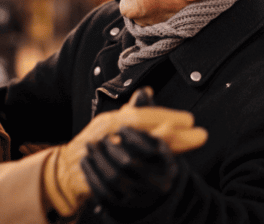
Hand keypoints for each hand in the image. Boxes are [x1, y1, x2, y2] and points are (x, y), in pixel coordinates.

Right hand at [42, 88, 206, 216]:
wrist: (65, 170)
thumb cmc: (95, 145)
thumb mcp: (111, 124)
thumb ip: (131, 111)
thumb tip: (147, 91)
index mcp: (113, 121)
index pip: (143, 115)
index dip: (168, 116)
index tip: (191, 120)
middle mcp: (107, 133)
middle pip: (144, 130)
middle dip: (174, 131)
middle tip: (199, 134)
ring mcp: (104, 153)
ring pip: (139, 149)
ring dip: (167, 148)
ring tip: (189, 144)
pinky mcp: (102, 173)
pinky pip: (128, 170)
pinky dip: (147, 167)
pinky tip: (165, 165)